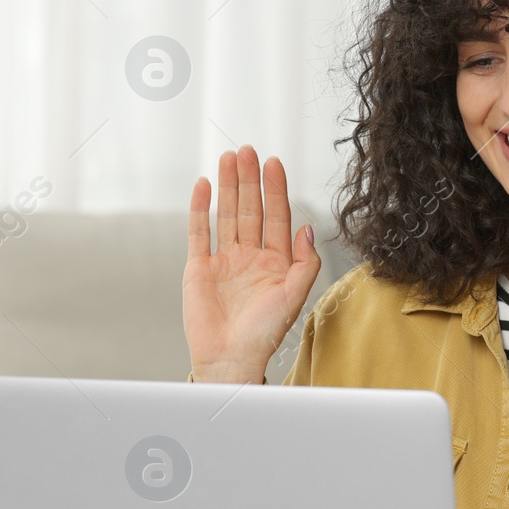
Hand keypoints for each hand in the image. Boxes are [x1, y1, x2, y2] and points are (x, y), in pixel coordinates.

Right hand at [184, 145, 321, 383]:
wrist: (229, 359)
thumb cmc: (264, 334)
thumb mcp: (295, 296)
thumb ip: (305, 262)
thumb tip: (308, 227)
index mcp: (276, 263)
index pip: (277, 217)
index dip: (275, 189)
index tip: (274, 163)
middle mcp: (250, 257)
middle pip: (250, 209)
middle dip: (249, 180)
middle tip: (248, 150)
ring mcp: (224, 260)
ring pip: (226, 215)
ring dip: (227, 186)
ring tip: (229, 158)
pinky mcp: (199, 267)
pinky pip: (200, 232)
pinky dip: (201, 208)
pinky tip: (204, 185)